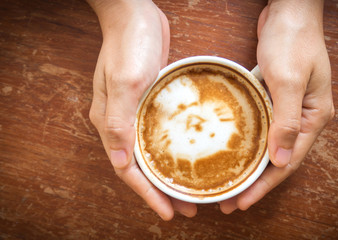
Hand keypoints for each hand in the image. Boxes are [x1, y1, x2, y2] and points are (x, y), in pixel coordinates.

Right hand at [87, 0, 196, 219]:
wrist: (134, 14)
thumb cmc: (129, 44)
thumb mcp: (125, 81)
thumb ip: (119, 122)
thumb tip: (122, 163)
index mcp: (111, 122)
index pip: (128, 170)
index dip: (147, 194)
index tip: (168, 212)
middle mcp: (121, 122)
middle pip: (141, 167)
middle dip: (161, 191)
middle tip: (187, 207)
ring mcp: (135, 112)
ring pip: (151, 154)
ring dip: (168, 175)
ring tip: (190, 190)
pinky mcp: (149, 102)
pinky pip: (159, 136)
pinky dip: (171, 152)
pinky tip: (188, 156)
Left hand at [220, 0, 333, 212]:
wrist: (288, 10)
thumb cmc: (292, 40)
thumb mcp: (288, 81)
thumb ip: (287, 121)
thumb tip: (281, 160)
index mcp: (314, 117)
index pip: (289, 161)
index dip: (265, 184)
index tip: (242, 201)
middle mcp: (304, 117)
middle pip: (279, 158)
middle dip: (256, 181)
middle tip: (231, 199)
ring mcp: (291, 107)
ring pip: (269, 144)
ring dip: (251, 164)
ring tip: (229, 181)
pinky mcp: (277, 97)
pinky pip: (263, 126)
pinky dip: (249, 141)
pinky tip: (233, 150)